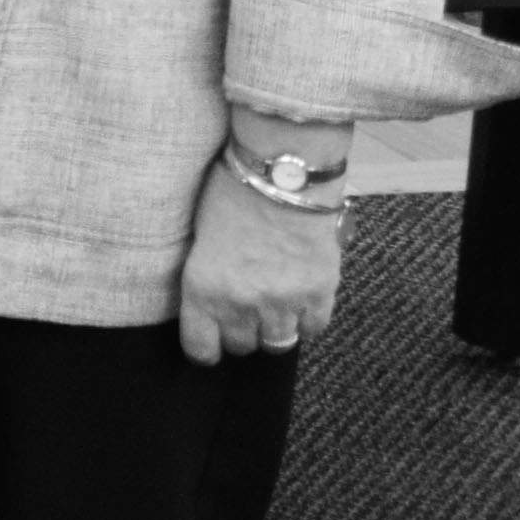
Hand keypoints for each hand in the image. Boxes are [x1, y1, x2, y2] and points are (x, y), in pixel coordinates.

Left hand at [178, 149, 348, 361]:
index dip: (206, 349)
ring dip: (275, 326)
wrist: (281, 170)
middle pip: (243, 346)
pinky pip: (313, 329)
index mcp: (203, 286)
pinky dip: (307, 318)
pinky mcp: (319, 294)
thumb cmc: (232, 188)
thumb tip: (213, 296)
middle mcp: (242, 303)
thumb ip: (208, 271)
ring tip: (275, 301)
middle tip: (246, 308)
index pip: (200, 348)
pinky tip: (301, 296)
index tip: (211, 342)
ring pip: (279, 343)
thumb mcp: (202, 231)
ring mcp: (283, 302)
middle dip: (242, 330)